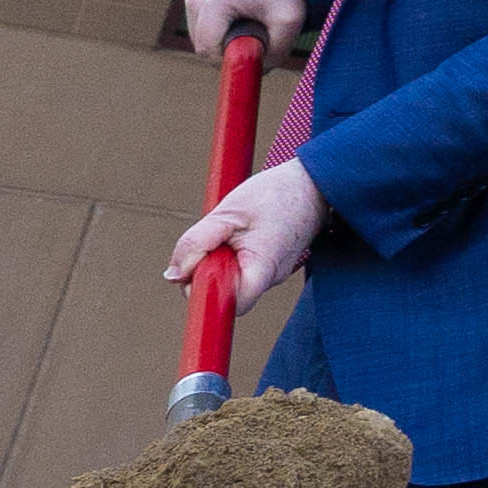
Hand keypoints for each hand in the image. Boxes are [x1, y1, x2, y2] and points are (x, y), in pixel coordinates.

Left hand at [165, 162, 321, 304]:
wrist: (314, 182)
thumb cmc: (276, 194)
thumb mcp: (226, 214)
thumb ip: (195, 244)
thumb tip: (173, 274)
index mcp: (261, 271)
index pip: (225, 305)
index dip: (202, 292)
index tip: (196, 269)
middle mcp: (270, 280)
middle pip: (224, 292)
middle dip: (208, 269)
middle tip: (213, 238)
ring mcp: (273, 274)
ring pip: (232, 278)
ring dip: (221, 258)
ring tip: (233, 230)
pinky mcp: (272, 264)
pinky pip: (243, 267)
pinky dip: (234, 252)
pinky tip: (243, 231)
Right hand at [179, 0, 305, 56]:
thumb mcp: (288, 24)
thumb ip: (274, 54)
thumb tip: (256, 72)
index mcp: (214, 3)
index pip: (208, 51)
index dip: (230, 62)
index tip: (254, 56)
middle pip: (203, 49)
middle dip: (228, 54)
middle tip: (257, 43)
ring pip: (202, 42)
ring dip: (224, 45)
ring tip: (252, 30)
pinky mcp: (194, 0)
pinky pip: (202, 32)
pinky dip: (220, 35)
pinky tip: (241, 24)